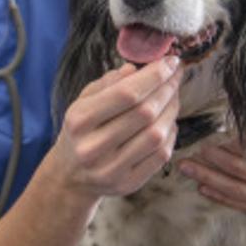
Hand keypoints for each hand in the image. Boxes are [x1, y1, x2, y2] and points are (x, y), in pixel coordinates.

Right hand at [51, 57, 183, 198]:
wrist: (69, 176)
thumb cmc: (80, 132)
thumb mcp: (83, 102)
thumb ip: (108, 83)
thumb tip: (137, 68)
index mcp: (80, 120)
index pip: (126, 94)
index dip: (154, 75)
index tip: (170, 62)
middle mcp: (93, 147)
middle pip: (145, 113)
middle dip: (167, 89)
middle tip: (175, 76)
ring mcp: (111, 169)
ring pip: (156, 135)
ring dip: (172, 111)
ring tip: (173, 97)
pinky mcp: (128, 184)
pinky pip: (161, 156)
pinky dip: (170, 134)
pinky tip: (168, 121)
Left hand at [178, 116, 245, 218]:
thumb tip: (243, 125)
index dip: (229, 146)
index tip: (209, 140)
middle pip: (242, 173)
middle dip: (211, 163)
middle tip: (189, 154)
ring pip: (238, 192)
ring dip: (209, 180)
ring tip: (188, 169)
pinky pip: (243, 206)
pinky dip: (221, 197)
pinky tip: (202, 187)